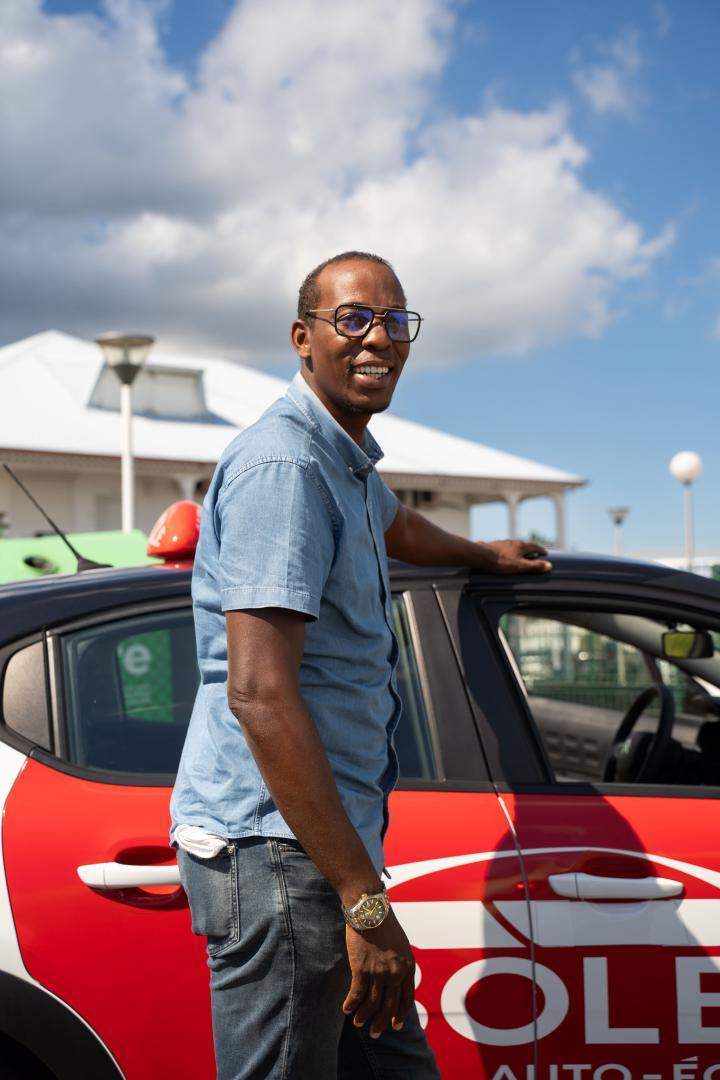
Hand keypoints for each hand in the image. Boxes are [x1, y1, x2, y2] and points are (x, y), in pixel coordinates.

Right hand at [342, 910, 414, 1038]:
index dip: (400, 1014)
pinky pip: (357, 994)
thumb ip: (400, 964)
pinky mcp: (362, 969)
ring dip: (364, 1016)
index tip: (395, 1025)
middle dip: (382, 1022)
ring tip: (358, 1023)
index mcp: (408, 967)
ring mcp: (379, 972)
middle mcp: (396, 972)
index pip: (406, 999)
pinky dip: (351, 1004)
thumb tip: (396, 982)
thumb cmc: (385, 925)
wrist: (370, 910)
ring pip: (372, 1003)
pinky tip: (346, 1009)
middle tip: (375, 1033)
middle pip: (389, 1006)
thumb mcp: (401, 946)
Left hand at [484, 539, 551, 573]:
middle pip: (525, 545)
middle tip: (535, 555)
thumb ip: (534, 566)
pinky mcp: (495, 545)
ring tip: (521, 556)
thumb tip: (549, 566)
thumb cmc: (501, 562)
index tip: (546, 553)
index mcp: (522, 546)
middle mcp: (514, 542)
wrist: (481, 556)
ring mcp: (504, 542)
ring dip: (519, 550)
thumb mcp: (520, 566)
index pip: (535, 546)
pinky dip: (510, 552)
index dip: (541, 550)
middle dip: (531, 550)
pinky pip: (505, 548)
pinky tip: (506, 556)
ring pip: (514, 546)